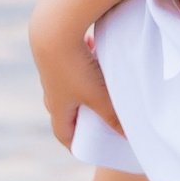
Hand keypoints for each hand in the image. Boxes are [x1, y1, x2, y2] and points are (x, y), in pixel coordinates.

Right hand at [34, 25, 120, 149]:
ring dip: (86, 87)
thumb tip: (127, 137)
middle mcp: (52, 89)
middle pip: (66, 109)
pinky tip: (99, 52)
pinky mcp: (59, 51)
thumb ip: (113, 117)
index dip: (74, 144)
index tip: (86, 149)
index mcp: (58, 106)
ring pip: (71, 84)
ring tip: (102, 86)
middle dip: (82, 116)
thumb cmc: (76, 68)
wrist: (55, 30)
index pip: (62, 133)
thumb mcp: (98, 96)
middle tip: (96, 121)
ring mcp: (53, 70)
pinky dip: (87, 62)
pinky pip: (75, 62)